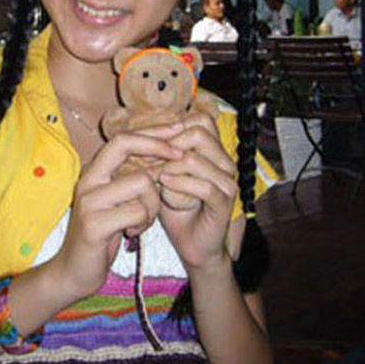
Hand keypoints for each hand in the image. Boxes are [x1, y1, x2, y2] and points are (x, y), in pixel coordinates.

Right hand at [53, 127, 183, 299]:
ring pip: (141, 181)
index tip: (178, 130)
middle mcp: (88, 180)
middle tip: (182, 156)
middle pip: (124, 145)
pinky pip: (137, 211)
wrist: (73, 272)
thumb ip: (131, 178)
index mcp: (94, 171)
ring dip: (153, 203)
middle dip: (158, 147)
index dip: (151, 132)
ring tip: (144, 220)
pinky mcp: (94, 224)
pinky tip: (133, 232)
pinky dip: (144, 222)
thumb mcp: (117, 200)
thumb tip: (164, 152)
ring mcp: (89, 201)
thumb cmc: (102, 233)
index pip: (122, 138)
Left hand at [156, 112, 237, 271]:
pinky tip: (163, 184)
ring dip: (167, 165)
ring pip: (196, 158)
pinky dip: (179, 183)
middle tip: (145, 158)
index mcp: (214, 150)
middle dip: (167, 145)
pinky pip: (203, 185)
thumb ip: (159, 154)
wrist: (192, 244)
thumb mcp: (165, 173)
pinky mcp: (224, 202)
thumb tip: (137, 132)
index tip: (150, 142)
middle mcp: (225, 161)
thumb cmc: (177, 207)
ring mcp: (227, 181)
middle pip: (198, 133)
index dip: (172, 127)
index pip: (200, 120)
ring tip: (149, 174)